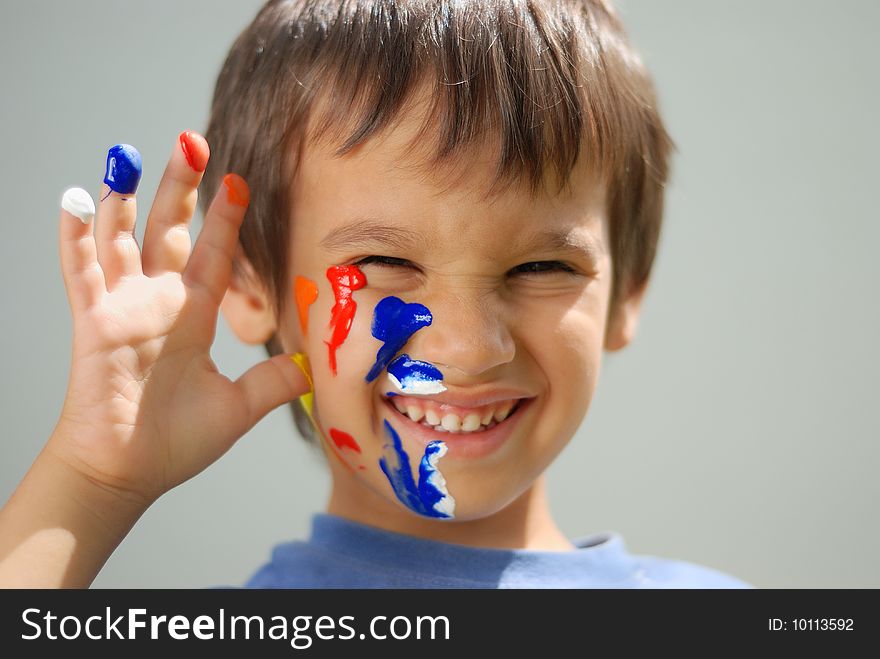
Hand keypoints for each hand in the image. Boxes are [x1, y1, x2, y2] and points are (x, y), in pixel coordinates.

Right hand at [52, 133, 308, 505]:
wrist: (127, 473)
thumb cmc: (175, 442)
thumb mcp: (237, 408)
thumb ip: (272, 383)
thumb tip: (309, 366)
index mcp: (193, 316)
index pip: (214, 255)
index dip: (226, 219)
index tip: (240, 180)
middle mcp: (158, 302)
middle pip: (169, 231)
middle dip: (180, 187)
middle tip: (192, 140)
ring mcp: (123, 309)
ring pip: (121, 239)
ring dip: (122, 199)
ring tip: (128, 153)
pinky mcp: (93, 323)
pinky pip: (81, 274)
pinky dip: (77, 238)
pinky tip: (78, 201)